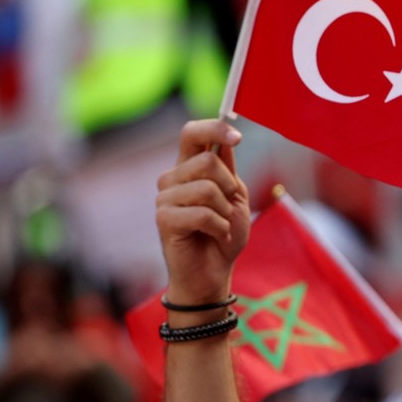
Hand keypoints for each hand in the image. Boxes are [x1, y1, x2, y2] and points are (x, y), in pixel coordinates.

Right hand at [155, 119, 251, 306]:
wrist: (214, 272)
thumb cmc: (224, 234)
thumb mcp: (234, 196)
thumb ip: (228, 168)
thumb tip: (226, 137)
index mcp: (189, 168)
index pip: (192, 133)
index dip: (214, 128)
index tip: (238, 136)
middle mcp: (173, 178)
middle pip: (208, 161)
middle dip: (229, 186)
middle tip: (227, 209)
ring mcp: (165, 198)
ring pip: (207, 188)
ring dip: (225, 211)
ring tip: (220, 226)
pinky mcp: (164, 219)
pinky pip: (202, 214)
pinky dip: (219, 228)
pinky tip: (215, 236)